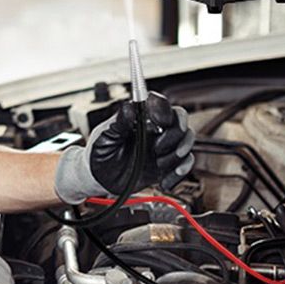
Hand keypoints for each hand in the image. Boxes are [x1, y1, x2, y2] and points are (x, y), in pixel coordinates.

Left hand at [55, 92, 194, 203]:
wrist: (97, 179)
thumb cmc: (98, 152)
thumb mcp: (104, 137)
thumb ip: (118, 123)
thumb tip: (128, 107)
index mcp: (138, 117)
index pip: (158, 103)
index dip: (163, 109)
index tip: (161, 121)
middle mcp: (153, 128)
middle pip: (179, 119)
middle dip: (176, 133)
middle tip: (159, 148)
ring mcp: (162, 145)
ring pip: (186, 140)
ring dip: (178, 153)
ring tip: (160, 164)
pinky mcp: (166, 163)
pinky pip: (185, 163)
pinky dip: (181, 172)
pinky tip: (165, 180)